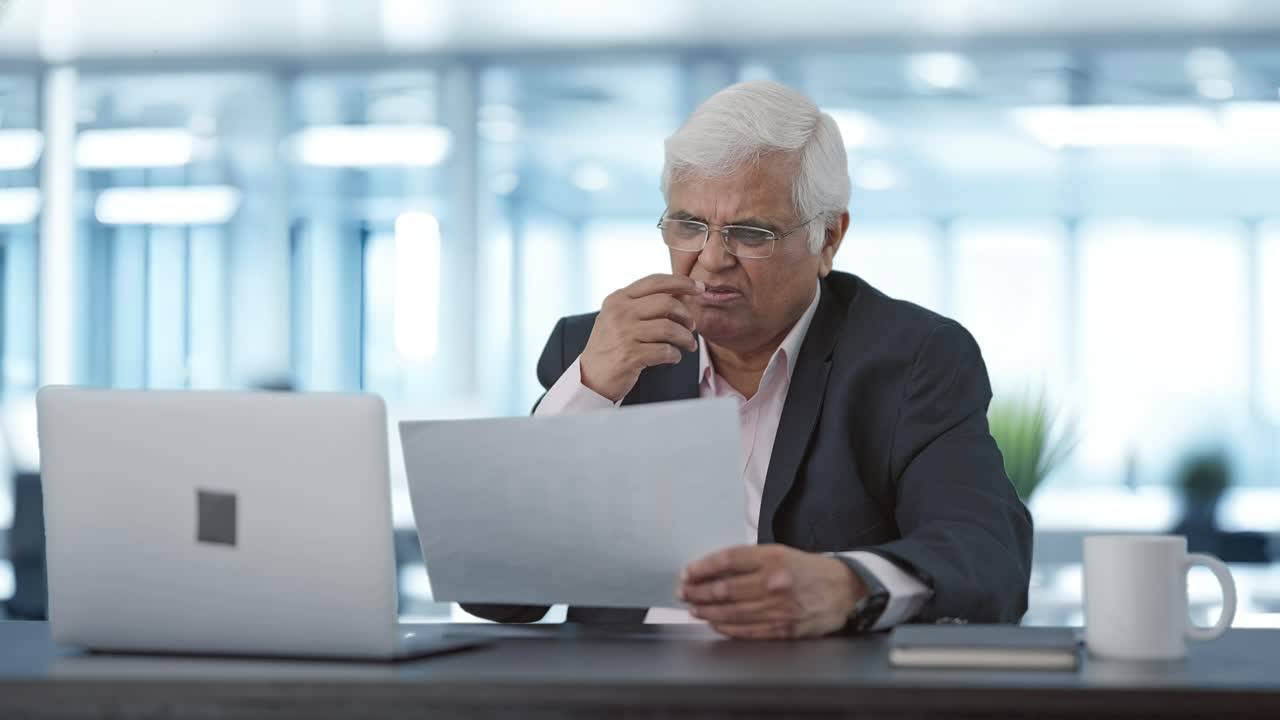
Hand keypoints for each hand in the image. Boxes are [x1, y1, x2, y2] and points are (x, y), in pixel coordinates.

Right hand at [579, 274, 704, 401]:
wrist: (591, 376)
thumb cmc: (611, 345)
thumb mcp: (621, 317)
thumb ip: (645, 303)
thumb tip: (682, 292)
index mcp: (618, 298)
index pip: (655, 282)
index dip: (681, 282)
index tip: (700, 287)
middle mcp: (619, 312)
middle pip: (666, 303)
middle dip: (686, 314)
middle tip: (692, 326)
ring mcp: (624, 334)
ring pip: (669, 328)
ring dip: (685, 337)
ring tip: (689, 345)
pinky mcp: (630, 355)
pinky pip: (665, 351)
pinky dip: (675, 354)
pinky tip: (674, 357)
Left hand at [677, 545, 865, 639]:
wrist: (845, 591)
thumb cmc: (809, 571)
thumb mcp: (781, 553)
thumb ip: (749, 561)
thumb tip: (714, 571)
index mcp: (772, 558)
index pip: (726, 561)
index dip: (701, 567)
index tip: (687, 572)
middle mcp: (773, 582)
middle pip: (724, 589)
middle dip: (698, 591)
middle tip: (684, 592)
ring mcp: (778, 609)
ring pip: (731, 612)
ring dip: (707, 612)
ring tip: (694, 609)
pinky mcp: (783, 629)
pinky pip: (746, 631)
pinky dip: (726, 628)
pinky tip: (715, 624)